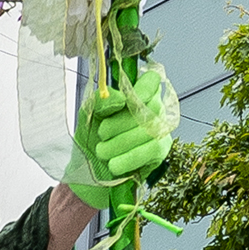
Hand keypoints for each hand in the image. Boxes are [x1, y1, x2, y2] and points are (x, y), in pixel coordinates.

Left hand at [71, 70, 173, 193]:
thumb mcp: (89, 116)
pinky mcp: (160, 150)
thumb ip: (100, 102)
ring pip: (149, 129)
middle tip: (101, 135)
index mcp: (136, 93)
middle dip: (119, 123)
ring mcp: (159, 128)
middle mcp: (153, 108)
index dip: (142, 89)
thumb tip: (120, 98)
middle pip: (147, 107)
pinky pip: (152, 150)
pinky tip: (114, 164)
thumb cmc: (92, 137)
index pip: (151, 80)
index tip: (124, 101)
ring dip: (120, 143)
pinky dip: (130, 158)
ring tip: (102, 151)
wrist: (90, 169)